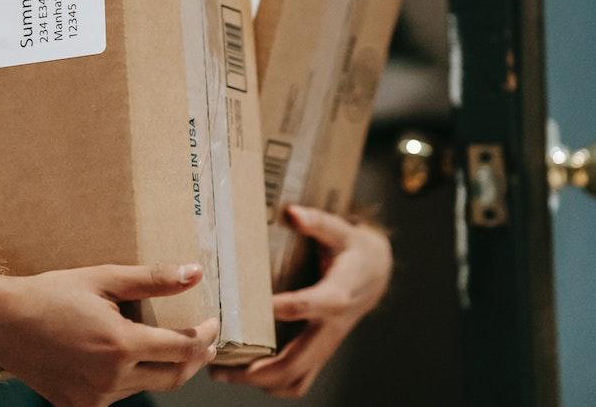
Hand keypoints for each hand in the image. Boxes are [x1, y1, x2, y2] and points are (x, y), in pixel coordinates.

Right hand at [0, 263, 219, 406]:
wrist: (1, 323)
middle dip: (195, 358)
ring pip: (147, 387)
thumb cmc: (51, 294)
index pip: (183, 349)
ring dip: (164, 367)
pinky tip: (128, 357)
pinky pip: (120, 395)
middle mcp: (110, 379)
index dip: (205, 336)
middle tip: (204, 339)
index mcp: (120, 346)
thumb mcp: (104, 278)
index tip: (213, 323)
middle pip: (174, 377)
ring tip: (167, 343)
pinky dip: (133, 378)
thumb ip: (153, 279)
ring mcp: (94, 399)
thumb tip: (195, 273)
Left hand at [210, 205, 391, 397]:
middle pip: (297, 360)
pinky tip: (245, 374)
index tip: (249, 310)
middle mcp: (331, 326)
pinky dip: (273, 384)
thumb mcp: (341, 230)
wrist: (376, 273)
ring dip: (259, 382)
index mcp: (337, 294)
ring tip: (222, 372)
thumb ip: (317, 222)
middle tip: (220, 364)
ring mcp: (326, 344)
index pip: (309, 305)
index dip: (284, 309)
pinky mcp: (321, 351)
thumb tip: (291, 213)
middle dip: (258, 369)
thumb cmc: (353, 250)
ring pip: (296, 377)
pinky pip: (299, 379)